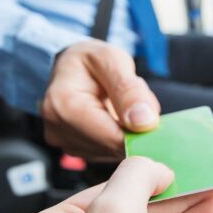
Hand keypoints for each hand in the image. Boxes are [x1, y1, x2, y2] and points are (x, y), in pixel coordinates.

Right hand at [42, 41, 160, 161]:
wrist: (69, 68)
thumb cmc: (90, 60)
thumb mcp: (111, 59)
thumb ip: (129, 90)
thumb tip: (145, 123)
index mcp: (64, 106)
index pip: (112, 137)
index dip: (140, 133)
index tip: (154, 119)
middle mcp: (58, 131)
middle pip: (114, 147)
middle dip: (133, 128)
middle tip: (134, 101)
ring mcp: (65, 144)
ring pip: (114, 151)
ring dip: (126, 132)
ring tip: (119, 106)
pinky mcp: (75, 151)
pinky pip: (108, 152)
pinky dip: (118, 136)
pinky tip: (112, 118)